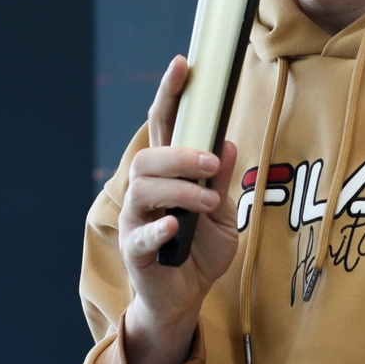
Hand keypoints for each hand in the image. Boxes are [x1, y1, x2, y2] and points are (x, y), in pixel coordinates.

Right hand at [115, 55, 242, 363]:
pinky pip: (142, 235)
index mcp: (167, 175)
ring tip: (208, 202)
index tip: (183, 64)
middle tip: (213, 164)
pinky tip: (177, 226)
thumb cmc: (201, 251)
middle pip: (149, 157)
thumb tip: (229, 142)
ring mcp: (136, 220)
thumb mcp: (224, 212)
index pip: (164, 126)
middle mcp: (144, 192)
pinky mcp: (136, 252)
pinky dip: (160, 228)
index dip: (170, 94)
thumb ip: (222, 181)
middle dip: (181, 155)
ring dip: (181, 190)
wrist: (188, 299)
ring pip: (144, 190)